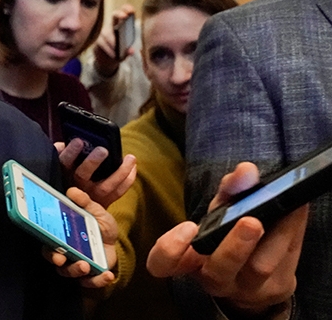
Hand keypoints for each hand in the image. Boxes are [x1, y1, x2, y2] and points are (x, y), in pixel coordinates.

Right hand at [43, 187, 117, 288]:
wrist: (114, 238)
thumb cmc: (98, 225)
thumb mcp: (95, 210)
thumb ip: (85, 202)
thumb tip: (73, 191)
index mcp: (62, 237)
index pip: (48, 244)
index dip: (47, 247)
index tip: (51, 246)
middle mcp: (65, 253)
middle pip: (54, 260)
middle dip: (56, 260)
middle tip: (61, 258)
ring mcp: (77, 265)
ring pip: (70, 273)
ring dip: (76, 271)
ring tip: (86, 265)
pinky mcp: (91, 275)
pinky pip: (91, 282)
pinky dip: (99, 281)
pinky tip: (108, 275)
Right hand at [56, 139, 136, 207]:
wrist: (77, 204)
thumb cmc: (69, 176)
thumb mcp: (62, 164)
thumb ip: (62, 152)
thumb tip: (66, 142)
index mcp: (64, 173)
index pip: (64, 162)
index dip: (71, 152)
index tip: (79, 141)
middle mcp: (77, 185)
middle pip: (83, 174)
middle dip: (93, 162)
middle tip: (103, 150)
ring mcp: (91, 195)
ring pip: (106, 185)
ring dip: (120, 171)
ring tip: (130, 158)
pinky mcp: (104, 201)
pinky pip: (118, 192)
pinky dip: (128, 180)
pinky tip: (133, 168)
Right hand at [92, 5, 135, 77]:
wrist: (107, 61)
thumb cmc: (118, 52)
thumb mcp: (125, 51)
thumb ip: (128, 50)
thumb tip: (130, 51)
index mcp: (122, 25)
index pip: (124, 12)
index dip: (127, 9)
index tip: (131, 10)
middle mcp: (111, 26)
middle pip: (114, 16)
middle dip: (119, 14)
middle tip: (125, 16)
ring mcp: (103, 32)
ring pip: (107, 33)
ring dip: (113, 41)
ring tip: (118, 50)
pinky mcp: (98, 41)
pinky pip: (102, 43)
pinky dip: (109, 49)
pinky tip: (114, 55)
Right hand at [147, 162, 304, 315]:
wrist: (253, 277)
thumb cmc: (228, 237)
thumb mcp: (221, 212)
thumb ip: (230, 189)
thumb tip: (247, 171)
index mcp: (187, 260)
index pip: (163, 263)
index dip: (171, 249)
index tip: (189, 227)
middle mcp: (212, 279)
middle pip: (219, 269)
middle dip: (235, 245)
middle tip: (251, 221)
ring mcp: (245, 289)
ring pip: (260, 267)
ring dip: (278, 235)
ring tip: (289, 207)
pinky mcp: (275, 290)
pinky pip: (286, 263)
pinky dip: (294, 234)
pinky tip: (298, 212)